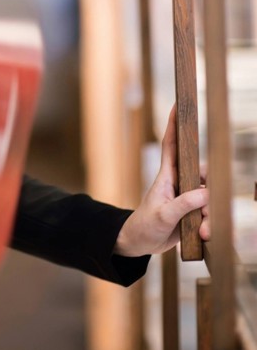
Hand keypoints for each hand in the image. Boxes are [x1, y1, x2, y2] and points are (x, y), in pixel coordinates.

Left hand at [114, 105, 209, 256]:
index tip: (178, 106)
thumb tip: (205, 193)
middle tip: (207, 210)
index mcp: (167, 177)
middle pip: (202, 175)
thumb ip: (183, 204)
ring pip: (208, 198)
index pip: (171, 146)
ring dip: (209, 216)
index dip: (173, 126)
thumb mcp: (163, 215)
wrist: (140, 243)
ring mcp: (186, 197)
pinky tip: (203, 237)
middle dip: (209, 192)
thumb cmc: (145, 225)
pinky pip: (208, 214)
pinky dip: (209, 226)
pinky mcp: (191, 212)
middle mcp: (178, 183)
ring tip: (202, 232)